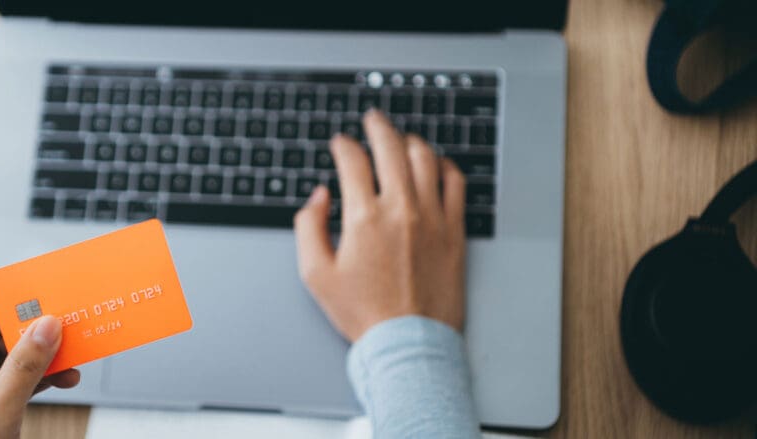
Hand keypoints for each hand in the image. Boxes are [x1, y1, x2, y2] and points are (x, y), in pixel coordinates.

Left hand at [0, 301, 80, 438]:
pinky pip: (14, 383)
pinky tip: (66, 380)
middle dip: (30, 337)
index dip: (6, 316)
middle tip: (65, 334)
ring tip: (72, 359)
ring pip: (7, 361)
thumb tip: (46, 327)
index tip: (43, 319)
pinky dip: (41, 379)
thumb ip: (22, 370)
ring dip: (41, 358)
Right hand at [294, 110, 466, 341]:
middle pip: (391, 147)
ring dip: (410, 141)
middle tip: (372, 119)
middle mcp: (400, 209)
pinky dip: (444, 166)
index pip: (352, 161)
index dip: (342, 145)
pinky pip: (455, 184)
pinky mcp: (454, 231)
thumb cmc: (362, 313)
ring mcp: (432, 218)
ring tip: (401, 138)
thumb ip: (308, 227)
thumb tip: (319, 196)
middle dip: (377, 126)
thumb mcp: (315, 274)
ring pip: (425, 159)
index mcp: (363, 218)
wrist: (407, 342)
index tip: (339, 143)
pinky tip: (436, 164)